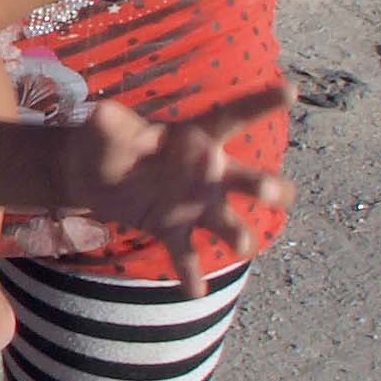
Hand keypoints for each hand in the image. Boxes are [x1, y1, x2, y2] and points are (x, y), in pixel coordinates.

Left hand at [57, 94, 288, 294]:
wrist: (89, 174)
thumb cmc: (108, 139)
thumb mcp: (106, 127)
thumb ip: (111, 124)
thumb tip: (101, 115)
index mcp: (196, 136)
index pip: (233, 116)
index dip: (261, 102)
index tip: (291, 90)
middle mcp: (207, 172)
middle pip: (246, 177)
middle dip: (266, 186)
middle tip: (274, 192)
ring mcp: (195, 204)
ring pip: (227, 221)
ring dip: (236, 232)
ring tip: (241, 244)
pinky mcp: (174, 229)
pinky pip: (186, 254)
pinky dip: (190, 272)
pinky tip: (194, 290)